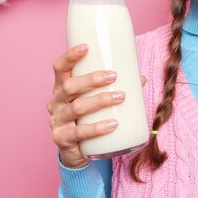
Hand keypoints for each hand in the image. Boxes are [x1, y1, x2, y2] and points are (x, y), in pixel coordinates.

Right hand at [46, 44, 146, 168]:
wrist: (76, 151)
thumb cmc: (87, 117)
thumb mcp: (95, 100)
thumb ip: (114, 88)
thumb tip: (141, 78)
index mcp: (61, 88)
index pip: (59, 68)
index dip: (70, 56)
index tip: (86, 47)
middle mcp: (55, 102)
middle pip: (69, 86)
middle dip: (91, 79)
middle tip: (113, 76)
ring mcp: (57, 121)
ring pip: (76, 107)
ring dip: (100, 100)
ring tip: (120, 97)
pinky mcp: (62, 139)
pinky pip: (80, 133)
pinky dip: (98, 128)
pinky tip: (113, 124)